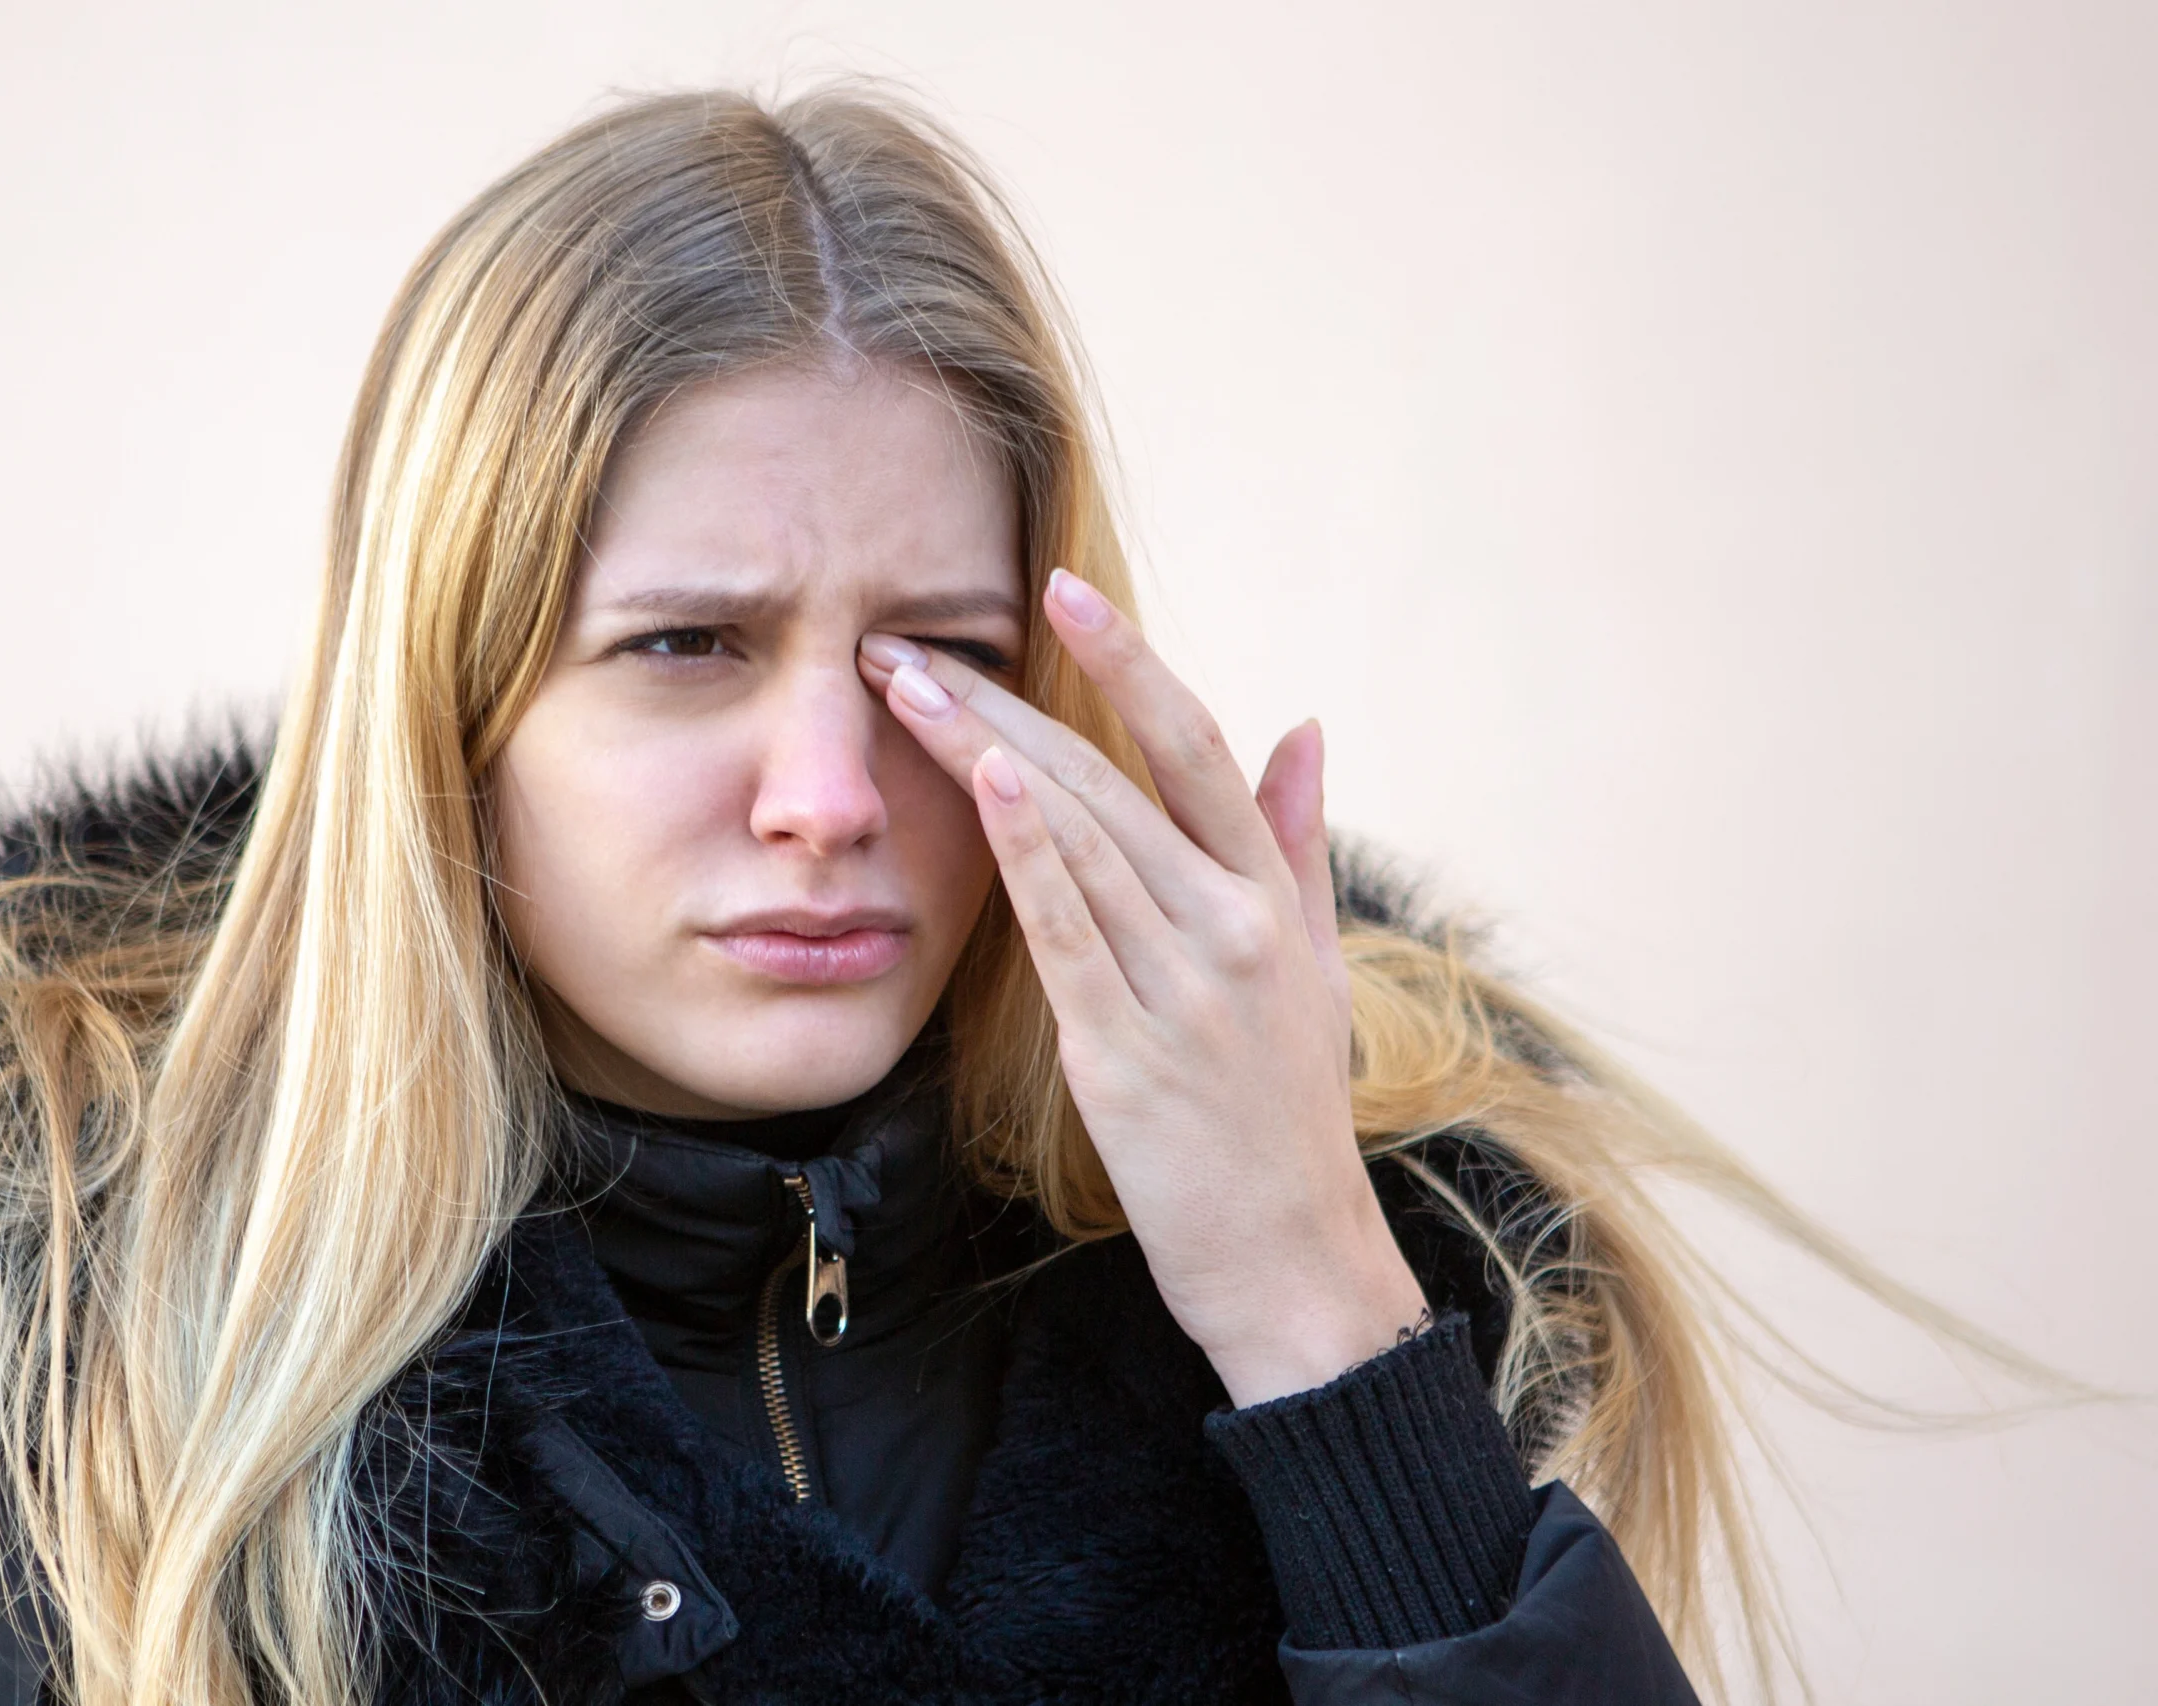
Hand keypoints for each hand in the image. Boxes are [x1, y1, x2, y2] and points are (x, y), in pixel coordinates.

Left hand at [859, 570, 1428, 1406]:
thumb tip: (1306, 726)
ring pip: (1078, 836)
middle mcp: (1232, 927)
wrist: (1296, 1263)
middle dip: (1003, 698)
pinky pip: (1072, 932)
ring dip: (986, 749)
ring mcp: (1182, 988)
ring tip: (906, 687)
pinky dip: (1030, 851)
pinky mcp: (1127, 1054)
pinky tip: (987, 781)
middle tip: (908, 641)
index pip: (1197, 746)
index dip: (1130, 661)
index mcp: (1269, 899)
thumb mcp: (1317, 967)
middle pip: (1110, 778)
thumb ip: (1295, 843)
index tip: (1059, 589)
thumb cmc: (1290, 1114)